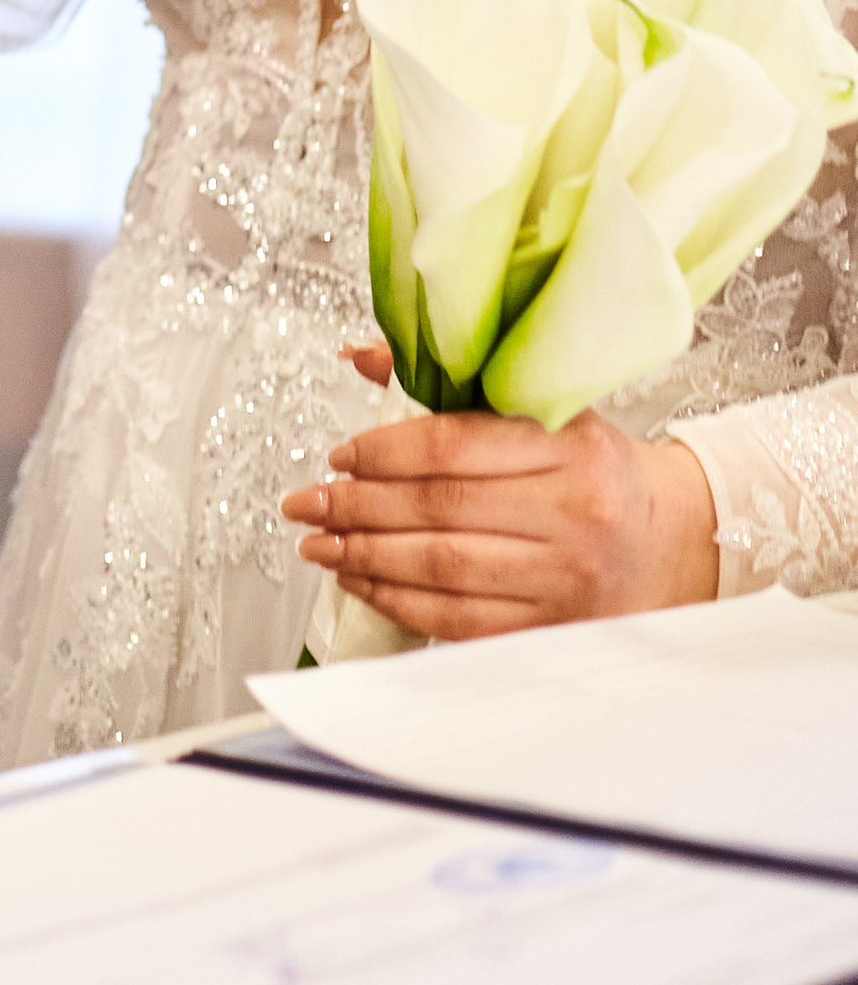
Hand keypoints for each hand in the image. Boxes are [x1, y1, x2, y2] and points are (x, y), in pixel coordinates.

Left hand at [281, 342, 718, 637]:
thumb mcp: (543, 411)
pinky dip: (400, 602)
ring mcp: (567, 578)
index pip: (456, 445)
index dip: (384, 451)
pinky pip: (462, 622)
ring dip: (367, 557)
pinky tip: (362, 582)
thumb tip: (361, 356)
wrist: (677, 540)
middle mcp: (572, 513)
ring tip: (320, 545)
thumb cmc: (596, 469)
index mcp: (569, 445)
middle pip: (441, 510)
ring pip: (445, 569)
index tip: (339, 456)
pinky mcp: (557, 629)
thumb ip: (451, 385)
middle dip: (358, 507)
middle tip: (306, 504)